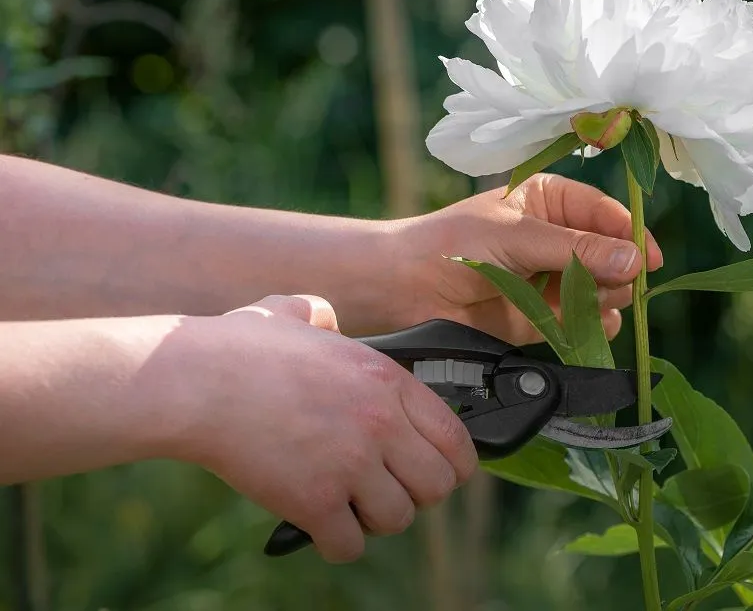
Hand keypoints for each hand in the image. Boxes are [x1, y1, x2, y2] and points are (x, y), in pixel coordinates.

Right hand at [175, 294, 477, 562]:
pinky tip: (321, 526)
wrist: (193, 381)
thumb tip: (325, 317)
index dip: (451, 463)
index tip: (433, 470)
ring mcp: (350, 463)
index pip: (455, 437)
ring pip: (398, 518)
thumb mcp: (296, 312)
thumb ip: (323, 315)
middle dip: (416, 494)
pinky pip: (350, 545)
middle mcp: (380, 423)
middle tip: (387, 490)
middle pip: (438, 485)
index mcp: (388, 381)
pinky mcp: (313, 500)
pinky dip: (337, 542)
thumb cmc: (239, 349)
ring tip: (351, 506)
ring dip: (375, 520)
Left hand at [390, 173, 663, 343]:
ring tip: (592, 302)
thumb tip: (635, 261)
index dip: (631, 234)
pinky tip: (592, 325)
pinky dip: (591, 326)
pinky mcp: (540, 318)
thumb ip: (577, 250)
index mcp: (550, 201)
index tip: (650, 259)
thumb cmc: (454, 243)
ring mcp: (550, 279)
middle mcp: (556, 238)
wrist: (404, 289)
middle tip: (615, 285)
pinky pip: (581, 322)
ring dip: (605, 298)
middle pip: (610, 254)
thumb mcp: (518, 236)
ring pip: (601, 290)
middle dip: (618, 270)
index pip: (606, 213)